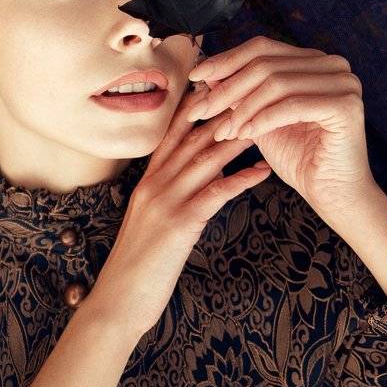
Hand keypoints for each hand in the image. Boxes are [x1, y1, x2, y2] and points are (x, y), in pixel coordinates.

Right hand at [95, 85, 272, 339]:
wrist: (118, 301)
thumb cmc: (138, 267)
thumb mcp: (150, 222)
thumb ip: (171, 196)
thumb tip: (201, 179)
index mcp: (147, 181)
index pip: (173, 133)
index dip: (196, 106)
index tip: (220, 85)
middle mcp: (154, 183)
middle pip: (192, 136)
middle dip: (223, 110)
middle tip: (254, 90)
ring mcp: (165, 201)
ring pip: (206, 157)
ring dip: (239, 136)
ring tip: (268, 120)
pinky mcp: (180, 223)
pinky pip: (216, 193)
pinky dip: (242, 178)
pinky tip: (265, 170)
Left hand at [186, 35, 376, 219]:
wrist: (331, 193)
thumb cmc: (298, 158)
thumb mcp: (259, 119)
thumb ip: (239, 93)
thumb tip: (206, 72)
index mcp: (314, 60)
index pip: (262, 48)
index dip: (226, 60)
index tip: (195, 76)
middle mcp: (332, 64)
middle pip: (265, 63)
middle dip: (227, 88)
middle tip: (200, 111)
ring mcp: (344, 82)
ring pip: (276, 83)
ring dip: (242, 108)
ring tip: (224, 131)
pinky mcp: (346, 105)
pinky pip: (291, 105)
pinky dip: (263, 119)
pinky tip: (244, 134)